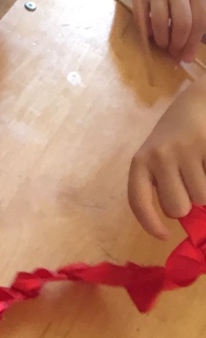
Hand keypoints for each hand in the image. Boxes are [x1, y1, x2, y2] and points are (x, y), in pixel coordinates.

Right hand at [98, 0, 205, 61]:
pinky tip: (150, 36)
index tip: (187, 57)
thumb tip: (189, 53)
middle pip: (182, 24)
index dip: (193, 43)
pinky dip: (146, 32)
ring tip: (162, 44)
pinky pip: (142, 19)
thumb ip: (194, 19)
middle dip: (178, 44)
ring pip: (160, 23)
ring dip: (162, 40)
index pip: (199, 22)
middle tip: (173, 54)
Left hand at [129, 79, 205, 237]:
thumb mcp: (162, 157)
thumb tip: (184, 221)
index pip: (137, 200)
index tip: (163, 236)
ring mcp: (185, 151)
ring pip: (201, 199)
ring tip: (202, 167)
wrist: (201, 101)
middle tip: (191, 182)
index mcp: (142, 161)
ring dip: (205, 190)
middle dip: (188, 203)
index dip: (149, 222)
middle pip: (177, 208)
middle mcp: (159, 156)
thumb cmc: (180, 136)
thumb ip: (165, 185)